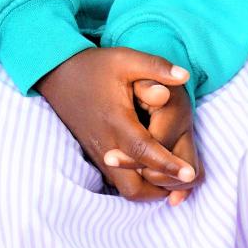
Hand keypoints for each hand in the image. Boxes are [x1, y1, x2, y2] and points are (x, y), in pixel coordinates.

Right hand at [37, 48, 196, 200]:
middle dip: (161, 188)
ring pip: (126, 189)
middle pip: (134, 186)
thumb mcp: (125, 59)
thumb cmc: (95, 66)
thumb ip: (155, 67)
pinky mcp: (96, 155)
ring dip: (150, 189)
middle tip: (184, 176)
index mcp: (116, 121)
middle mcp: (106, 143)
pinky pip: (119, 180)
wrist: (58, 75)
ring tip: (173, 175)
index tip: (189, 173)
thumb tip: (185, 76)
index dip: (167, 164)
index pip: (143, 150)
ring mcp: (99, 153)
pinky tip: (155, 170)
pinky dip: (139, 182)